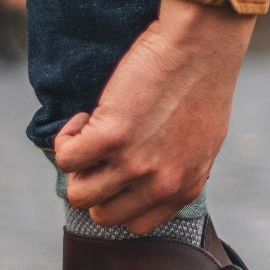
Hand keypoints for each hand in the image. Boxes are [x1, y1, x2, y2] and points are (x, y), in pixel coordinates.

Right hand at [53, 0, 254, 233]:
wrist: (200, 46)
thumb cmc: (202, 81)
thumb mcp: (202, 141)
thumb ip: (177, 167)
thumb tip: (147, 176)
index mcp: (184, 187)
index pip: (136, 224)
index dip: (118, 198)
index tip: (116, 169)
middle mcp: (160, 183)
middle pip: (102, 214)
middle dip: (94, 183)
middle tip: (99, 150)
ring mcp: (134, 163)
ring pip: (78, 193)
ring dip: (77, 165)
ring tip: (90, 132)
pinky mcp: (111, 137)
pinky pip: (66, 157)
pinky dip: (67, 136)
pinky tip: (85, 115)